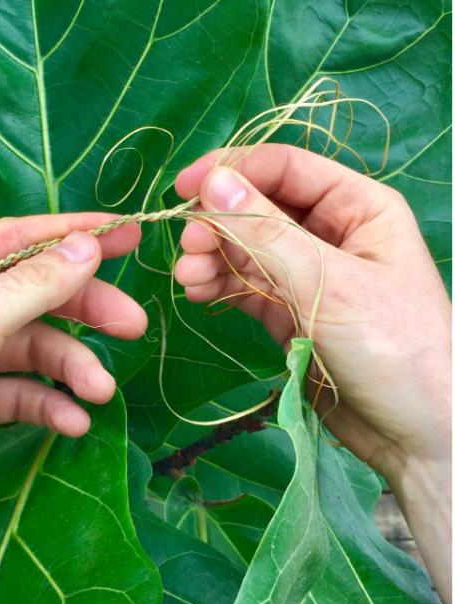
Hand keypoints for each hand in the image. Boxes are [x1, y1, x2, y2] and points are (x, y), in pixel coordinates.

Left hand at [0, 214, 144, 579]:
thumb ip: (31, 284)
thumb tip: (87, 244)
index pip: (6, 238)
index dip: (68, 235)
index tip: (127, 234)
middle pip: (26, 290)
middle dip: (80, 309)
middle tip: (134, 324)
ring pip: (31, 342)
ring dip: (70, 365)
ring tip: (100, 391)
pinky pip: (21, 386)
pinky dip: (49, 400)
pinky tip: (72, 421)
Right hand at [174, 144, 450, 603]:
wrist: (419, 435)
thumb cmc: (393, 347)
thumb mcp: (328, 282)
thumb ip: (266, 232)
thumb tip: (212, 183)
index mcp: (359, 207)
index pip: (285, 168)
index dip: (232, 171)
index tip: (183, 190)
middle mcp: (333, 233)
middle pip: (259, 207)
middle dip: (218, 222)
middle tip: (187, 247)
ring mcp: (310, 274)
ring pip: (246, 248)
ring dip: (212, 256)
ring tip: (188, 279)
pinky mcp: (290, 313)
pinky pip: (245, 285)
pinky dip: (218, 285)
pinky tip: (196, 293)